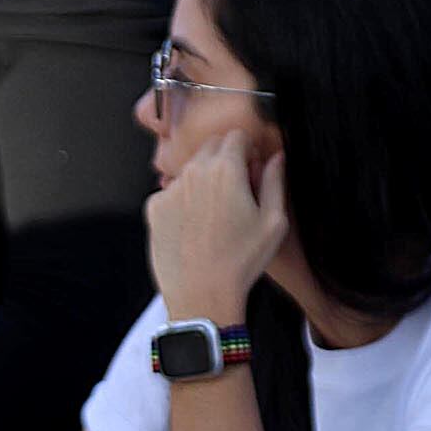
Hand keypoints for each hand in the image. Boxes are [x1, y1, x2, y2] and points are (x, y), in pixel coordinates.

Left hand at [147, 130, 289, 323]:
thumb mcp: (273, 222)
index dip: (249, 149)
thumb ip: (275, 181)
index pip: (237, 136)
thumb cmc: (240, 262)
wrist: (201, 294)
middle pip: (211, 147)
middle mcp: (194, 172)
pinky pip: (171, 193)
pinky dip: (183, 202)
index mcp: (225, 170)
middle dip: (226, 160)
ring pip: (190, 171)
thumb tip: (276, 159)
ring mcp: (170, 189)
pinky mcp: (154, 208)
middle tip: (237, 190)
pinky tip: (195, 228)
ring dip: (203, 181)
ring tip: (215, 216)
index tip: (252, 166)